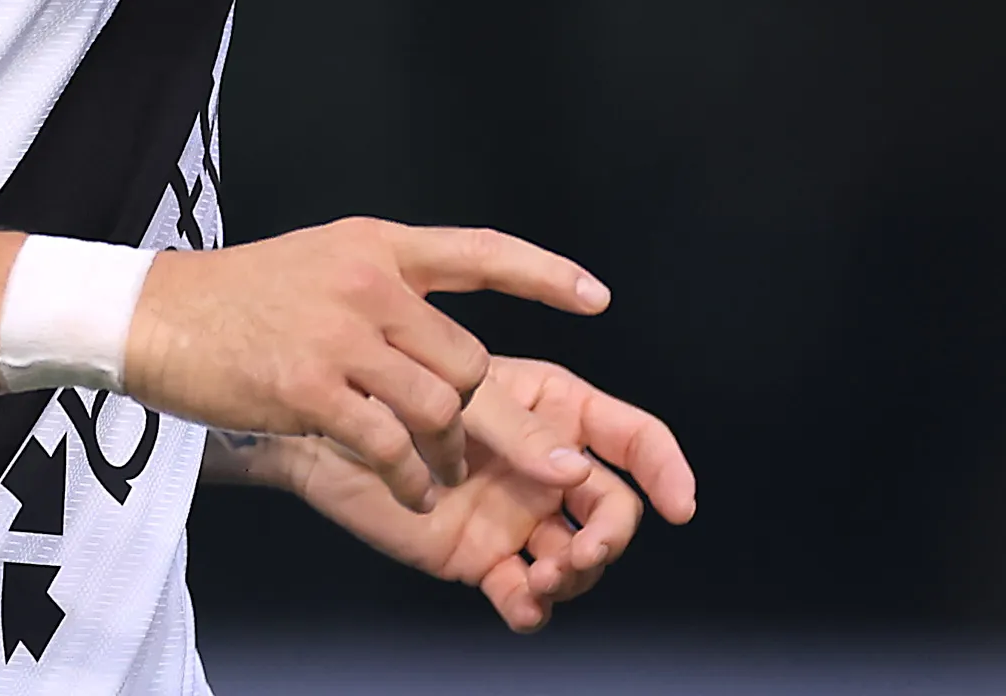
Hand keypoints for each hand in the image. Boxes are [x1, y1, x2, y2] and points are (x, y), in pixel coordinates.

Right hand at [125, 218, 606, 511]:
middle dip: (495, 417)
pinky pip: (390, 442)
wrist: (152, 316)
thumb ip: (378, 289)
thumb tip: (429, 335)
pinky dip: (411, 475)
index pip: (479, 252)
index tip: (597, 298)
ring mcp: (340, 334)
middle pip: (467, 358)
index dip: (543, 276)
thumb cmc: (234, 298)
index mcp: (376, 246)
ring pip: (439, 404)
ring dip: (452, 452)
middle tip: (533, 459)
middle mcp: (368, 281)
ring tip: (443, 474)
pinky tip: (413, 489)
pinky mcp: (311, 388)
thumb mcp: (317, 263)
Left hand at [275, 356, 697, 631]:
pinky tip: (519, 602)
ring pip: (579, 559)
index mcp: (555, 409)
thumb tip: (573, 470)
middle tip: (578, 554)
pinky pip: (527, 595)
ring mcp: (520, 515)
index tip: (680, 504)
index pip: (633, 437)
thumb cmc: (390, 397)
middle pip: (615, 509)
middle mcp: (546, 466)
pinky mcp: (486, 557)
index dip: (667, 468)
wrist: (325, 443)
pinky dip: (532, 607)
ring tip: (540, 577)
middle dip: (610, 538)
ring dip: (572, 576)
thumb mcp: (462, 401)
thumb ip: (521, 433)